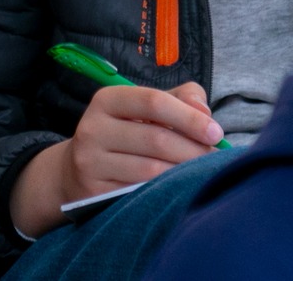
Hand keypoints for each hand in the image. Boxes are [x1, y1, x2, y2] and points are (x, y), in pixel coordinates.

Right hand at [8, 82, 220, 237]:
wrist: (76, 170)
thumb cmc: (124, 133)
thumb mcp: (146, 107)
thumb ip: (181, 99)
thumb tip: (205, 114)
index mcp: (108, 99)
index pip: (154, 101)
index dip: (189, 117)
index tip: (216, 132)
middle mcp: (93, 128)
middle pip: (156, 138)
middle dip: (194, 149)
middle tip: (215, 157)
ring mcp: (90, 162)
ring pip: (151, 170)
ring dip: (184, 172)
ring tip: (201, 172)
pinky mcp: (93, 192)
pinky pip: (140, 192)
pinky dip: (165, 190)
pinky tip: (178, 187)